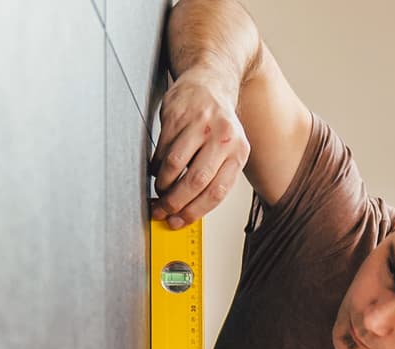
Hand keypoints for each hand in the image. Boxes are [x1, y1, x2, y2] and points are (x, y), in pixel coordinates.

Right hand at [151, 68, 249, 227]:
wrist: (209, 81)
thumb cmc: (218, 122)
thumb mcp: (228, 149)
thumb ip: (214, 176)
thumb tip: (189, 211)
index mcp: (238, 152)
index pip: (216, 191)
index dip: (194, 211)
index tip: (178, 221)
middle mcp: (223, 138)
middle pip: (195, 181)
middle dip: (175, 202)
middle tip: (162, 210)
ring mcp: (199, 125)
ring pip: (175, 166)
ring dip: (163, 184)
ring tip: (160, 189)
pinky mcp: (177, 115)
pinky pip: (162, 148)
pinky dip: (156, 165)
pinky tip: (158, 168)